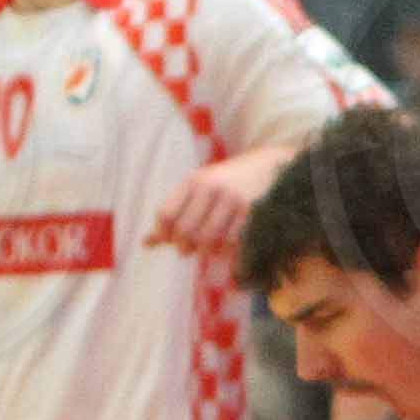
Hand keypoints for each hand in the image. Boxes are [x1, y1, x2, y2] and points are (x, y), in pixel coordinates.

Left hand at [148, 147, 278, 256]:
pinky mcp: (253, 212)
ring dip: (205, 252)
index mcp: (195, 181)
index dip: (163, 234)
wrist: (273, 166)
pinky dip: (226, 253)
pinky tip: (226, 251)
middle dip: (184, 246)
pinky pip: (232, 242)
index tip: (169, 240)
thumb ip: (176, 212)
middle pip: (185, 230)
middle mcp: (211, 188)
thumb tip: (146, 243)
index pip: (166, 214)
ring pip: (208, 240)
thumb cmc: (231, 183)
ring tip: (208, 250)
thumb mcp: (202, 188)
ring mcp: (233, 200)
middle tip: (188, 250)